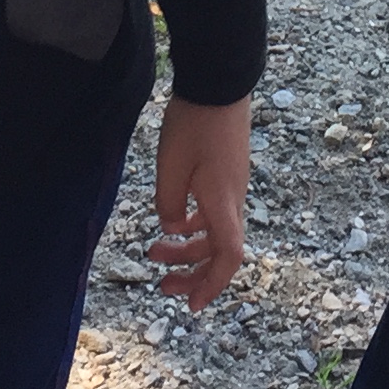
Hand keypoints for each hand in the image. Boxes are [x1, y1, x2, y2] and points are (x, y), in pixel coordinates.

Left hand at [148, 94, 250, 309]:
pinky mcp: (226, 175)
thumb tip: (170, 227)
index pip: (228, 257)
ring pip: (215, 232)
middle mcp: (233, 200)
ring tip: (155, 252)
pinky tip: (170, 219)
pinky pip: (214, 212)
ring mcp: (232, 187)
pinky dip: (192, 224)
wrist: (218, 83)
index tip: (193, 305)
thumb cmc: (194, 124)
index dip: (212, 285)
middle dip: (193, 273)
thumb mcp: (170, 167)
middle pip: (220, 251)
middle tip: (163, 286)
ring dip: (188, 248)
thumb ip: (168, 204)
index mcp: (222, 203)